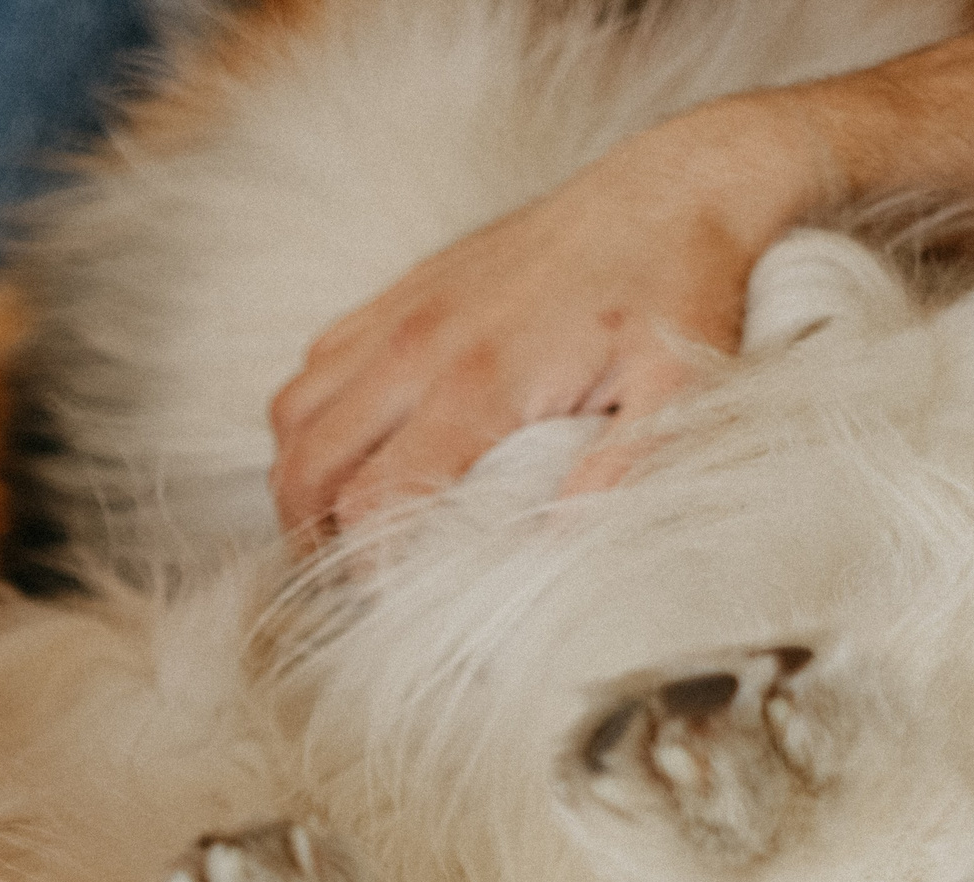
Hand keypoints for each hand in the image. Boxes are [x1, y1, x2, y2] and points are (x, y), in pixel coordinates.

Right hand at [267, 94, 828, 530]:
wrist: (672, 188)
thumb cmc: (680, 293)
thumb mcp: (680, 391)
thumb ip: (622, 471)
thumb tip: (556, 548)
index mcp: (479, 381)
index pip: (374, 499)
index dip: (369, 564)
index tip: (391, 600)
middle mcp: (419, 344)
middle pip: (307, 466)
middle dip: (307, 537)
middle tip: (336, 582)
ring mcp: (401, 312)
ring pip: (293, 414)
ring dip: (297, 480)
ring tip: (326, 528)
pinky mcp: (401, 291)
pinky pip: (315, 364)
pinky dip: (311, 418)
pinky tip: (348, 450)